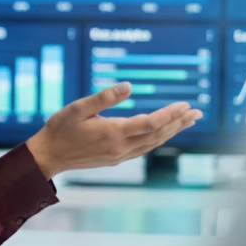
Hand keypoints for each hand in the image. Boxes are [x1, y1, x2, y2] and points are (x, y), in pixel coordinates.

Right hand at [25, 82, 202, 177]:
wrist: (48, 156)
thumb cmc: (60, 129)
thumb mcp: (79, 108)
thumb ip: (105, 97)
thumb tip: (129, 86)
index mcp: (113, 133)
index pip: (151, 123)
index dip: (170, 114)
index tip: (184, 104)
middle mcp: (120, 147)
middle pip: (157, 135)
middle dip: (178, 122)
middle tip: (196, 112)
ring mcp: (118, 155)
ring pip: (152, 143)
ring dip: (171, 131)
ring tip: (186, 121)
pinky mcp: (114, 159)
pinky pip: (143, 149)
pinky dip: (157, 139)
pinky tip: (162, 133)